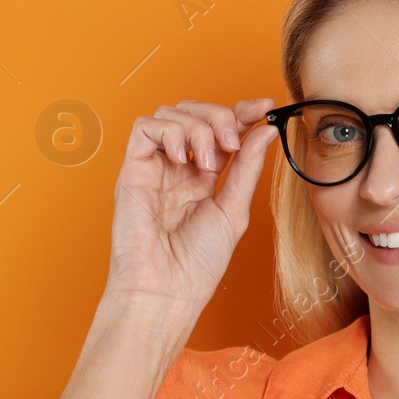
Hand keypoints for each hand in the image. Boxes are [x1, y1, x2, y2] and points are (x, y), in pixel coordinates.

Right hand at [106, 96, 278, 312]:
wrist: (166, 291)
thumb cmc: (196, 264)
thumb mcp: (234, 210)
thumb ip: (247, 168)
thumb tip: (265, 130)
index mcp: (202, 178)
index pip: (220, 130)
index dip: (241, 113)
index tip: (265, 108)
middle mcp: (177, 168)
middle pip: (195, 113)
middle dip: (220, 116)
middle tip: (233, 142)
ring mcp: (154, 167)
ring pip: (171, 113)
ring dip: (198, 127)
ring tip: (208, 163)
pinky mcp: (132, 170)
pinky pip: (145, 127)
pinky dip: (169, 132)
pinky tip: (182, 159)